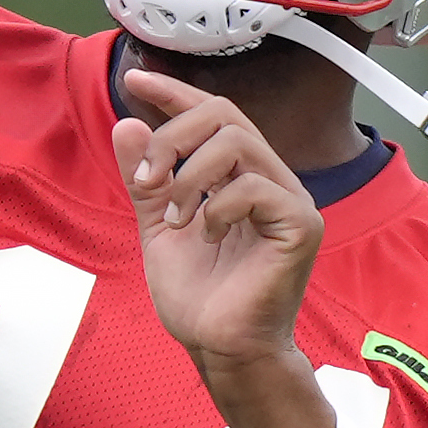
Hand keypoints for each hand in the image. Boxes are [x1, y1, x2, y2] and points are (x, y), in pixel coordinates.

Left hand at [110, 68, 333, 427]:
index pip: (211, 114)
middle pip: (223, 114)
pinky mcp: (300, 225)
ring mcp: (290, 200)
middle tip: (146, 181)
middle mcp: (270, 178)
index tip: (134, 79)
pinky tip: (208, 235)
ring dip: (190, 174)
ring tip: (175, 217)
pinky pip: (254, 186)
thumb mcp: (159, 227)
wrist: (219, 348)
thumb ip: (146, 180)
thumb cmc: (198, 297)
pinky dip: (217, 206)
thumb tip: (126, 125)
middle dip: (172, 138)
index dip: (173, 92)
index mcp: (239, 176)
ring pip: (237, 140)